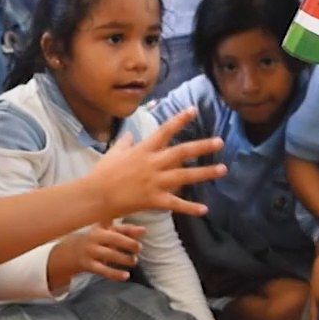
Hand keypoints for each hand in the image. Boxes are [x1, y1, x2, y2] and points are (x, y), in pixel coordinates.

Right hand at [51, 220, 145, 280]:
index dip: (130, 229)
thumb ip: (125, 231)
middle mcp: (94, 238)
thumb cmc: (96, 240)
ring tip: (134, 261)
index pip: (116, 227)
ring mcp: (91, 252)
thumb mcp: (107, 233)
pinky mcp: (89, 265)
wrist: (71, 252)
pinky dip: (116, 274)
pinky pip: (104, 270)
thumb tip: (143, 230)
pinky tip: (126, 275)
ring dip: (124, 258)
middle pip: (113, 239)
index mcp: (100, 227)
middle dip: (128, 243)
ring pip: (109, 255)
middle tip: (139, 248)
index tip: (144, 231)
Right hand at [87, 108, 225, 217]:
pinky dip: (190, 207)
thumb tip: (130, 134)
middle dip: (202, 147)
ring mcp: (155, 182)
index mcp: (143, 150)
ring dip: (205, 173)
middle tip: (220, 142)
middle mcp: (153, 164)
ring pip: (184, 176)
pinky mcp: (154, 199)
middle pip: (181, 153)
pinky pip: (175, 204)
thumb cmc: (102, 173)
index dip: (179, 120)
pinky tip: (204, 209)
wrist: (95, 195)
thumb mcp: (113, 153)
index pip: (164, 131)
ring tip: (223, 170)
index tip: (194, 110)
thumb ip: (124, 143)